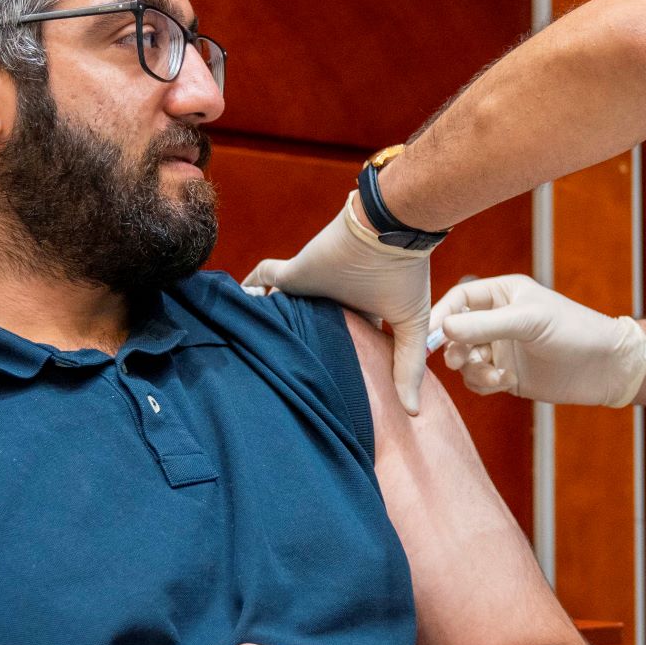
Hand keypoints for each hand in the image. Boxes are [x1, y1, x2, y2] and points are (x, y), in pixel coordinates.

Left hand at [246, 193, 431, 414]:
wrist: (389, 232)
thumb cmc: (404, 275)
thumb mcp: (410, 326)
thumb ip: (409, 367)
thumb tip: (413, 411)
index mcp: (361, 310)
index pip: (344, 338)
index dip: (338, 357)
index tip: (329, 385)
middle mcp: (333, 299)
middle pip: (310, 326)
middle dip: (300, 346)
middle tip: (285, 377)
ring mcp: (312, 286)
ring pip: (285, 307)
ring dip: (273, 321)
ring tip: (252, 350)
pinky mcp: (294, 273)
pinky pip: (262, 279)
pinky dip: (248, 289)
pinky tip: (232, 306)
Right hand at [429, 275, 645, 407]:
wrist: (605, 367)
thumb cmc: (574, 332)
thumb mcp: (528, 322)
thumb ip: (485, 325)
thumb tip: (442, 328)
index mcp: (501, 294)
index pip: (458, 299)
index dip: (440, 315)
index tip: (428, 335)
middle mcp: (496, 320)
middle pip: (454, 332)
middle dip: (454, 348)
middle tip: (458, 361)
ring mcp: (500, 348)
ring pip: (464, 361)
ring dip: (474, 371)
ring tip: (497, 376)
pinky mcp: (506, 375)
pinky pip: (478, 381)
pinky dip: (486, 384)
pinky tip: (508, 382)